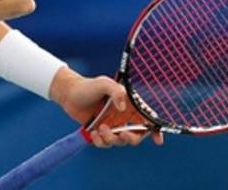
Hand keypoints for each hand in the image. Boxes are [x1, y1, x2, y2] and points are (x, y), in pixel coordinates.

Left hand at [50, 68, 164, 148]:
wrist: (69, 93)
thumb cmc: (88, 86)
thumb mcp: (104, 84)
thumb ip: (116, 92)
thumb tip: (123, 109)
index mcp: (128, 105)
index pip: (147, 118)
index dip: (155, 130)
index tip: (158, 140)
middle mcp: (122, 117)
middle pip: (136, 135)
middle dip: (131, 138)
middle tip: (122, 134)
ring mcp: (112, 126)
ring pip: (120, 141)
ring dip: (111, 138)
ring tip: (99, 128)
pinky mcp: (100, 132)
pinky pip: (105, 144)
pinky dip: (100, 142)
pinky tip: (93, 133)